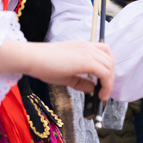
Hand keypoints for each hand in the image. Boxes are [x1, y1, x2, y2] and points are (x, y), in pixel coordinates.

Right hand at [0, 40, 114, 100]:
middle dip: (110, 76)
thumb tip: (93, 88)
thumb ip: (80, 81)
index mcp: (82, 47)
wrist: (31, 58)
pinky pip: (105, 73)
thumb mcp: (65, 75)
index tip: (102, 81)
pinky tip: (100, 95)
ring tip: (102, 95)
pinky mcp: (86, 61)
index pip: (104, 52)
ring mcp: (87, 52)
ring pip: (109, 66)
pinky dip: (107, 85)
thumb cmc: (42, 65)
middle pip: (109, 59)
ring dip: (109, 82)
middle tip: (104, 91)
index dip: (107, 66)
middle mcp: (87, 47)